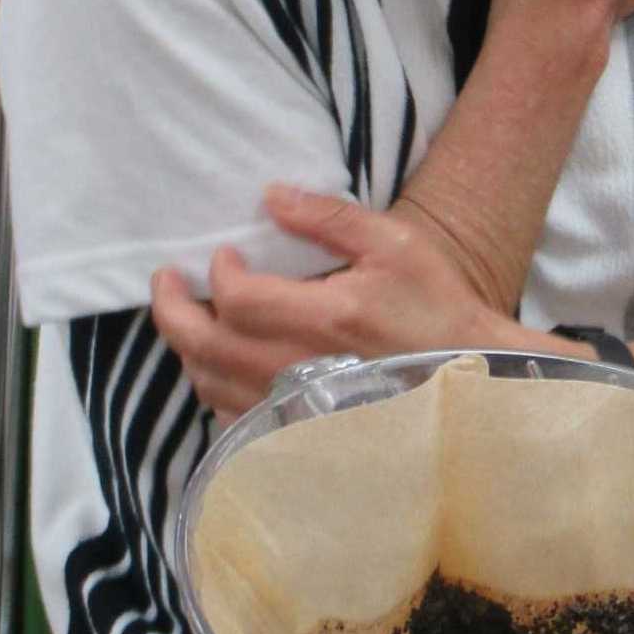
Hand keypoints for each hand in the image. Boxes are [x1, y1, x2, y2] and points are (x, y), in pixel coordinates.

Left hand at [150, 187, 512, 417]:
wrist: (469, 380)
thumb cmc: (436, 307)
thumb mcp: (394, 244)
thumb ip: (328, 218)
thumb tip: (269, 196)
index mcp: (326, 320)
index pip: (237, 298)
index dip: (218, 272)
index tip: (224, 254)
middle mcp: (301, 372)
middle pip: (205, 347)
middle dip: (172, 309)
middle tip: (164, 282)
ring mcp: (297, 413)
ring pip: (211, 387)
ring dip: (189, 349)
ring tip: (189, 319)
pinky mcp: (298, 438)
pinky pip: (232, 422)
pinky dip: (214, 391)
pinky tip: (220, 369)